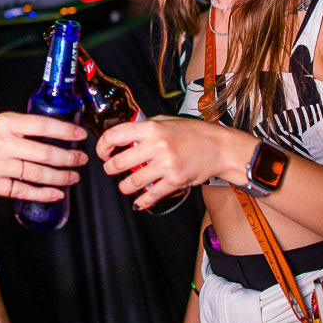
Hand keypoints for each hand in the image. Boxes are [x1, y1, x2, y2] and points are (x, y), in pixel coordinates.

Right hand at [0, 112, 87, 199]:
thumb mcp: (2, 122)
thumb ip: (26, 125)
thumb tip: (62, 132)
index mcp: (5, 123)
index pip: (42, 125)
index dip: (65, 131)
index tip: (81, 135)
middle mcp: (0, 144)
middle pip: (44, 153)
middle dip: (69, 158)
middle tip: (81, 159)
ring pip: (37, 174)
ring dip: (60, 177)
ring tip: (73, 176)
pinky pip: (23, 191)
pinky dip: (43, 194)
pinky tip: (57, 193)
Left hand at [97, 116, 252, 208]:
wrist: (220, 147)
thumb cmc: (195, 133)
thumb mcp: (167, 120)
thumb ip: (145, 127)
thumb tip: (124, 135)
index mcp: (152, 128)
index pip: (115, 135)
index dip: (102, 146)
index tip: (103, 152)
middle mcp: (157, 146)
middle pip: (118, 162)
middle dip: (110, 168)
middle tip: (111, 169)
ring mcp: (165, 165)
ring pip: (131, 182)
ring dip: (124, 186)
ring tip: (125, 185)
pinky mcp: (174, 181)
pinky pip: (150, 195)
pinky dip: (141, 201)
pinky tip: (139, 201)